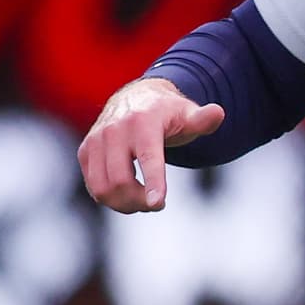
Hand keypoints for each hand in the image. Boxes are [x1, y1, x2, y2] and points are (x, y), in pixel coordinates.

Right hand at [76, 79, 221, 211]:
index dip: (153, 182)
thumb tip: (218, 113)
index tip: (158, 204)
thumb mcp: (187, 114)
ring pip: (103, 188)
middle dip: (141, 201)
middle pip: (121, 181)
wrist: (135, 99)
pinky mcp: (86, 151)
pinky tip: (127, 194)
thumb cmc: (167, 114)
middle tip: (156, 204)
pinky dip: (111, 199)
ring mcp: (96, 140)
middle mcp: (115, 129)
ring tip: (142, 202)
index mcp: (143, 122)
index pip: (147, 157)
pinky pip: (94, 187)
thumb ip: (203, 120)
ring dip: (124, 205)